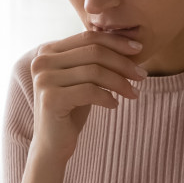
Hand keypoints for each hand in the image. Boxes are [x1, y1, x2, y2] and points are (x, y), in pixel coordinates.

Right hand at [29, 29, 145, 162]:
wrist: (53, 144)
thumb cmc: (71, 109)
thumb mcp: (82, 79)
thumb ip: (93, 59)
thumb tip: (128, 42)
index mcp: (47, 51)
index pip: (88, 37)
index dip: (116, 41)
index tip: (139, 50)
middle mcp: (41, 61)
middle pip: (93, 52)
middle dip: (123, 62)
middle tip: (142, 75)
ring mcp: (44, 79)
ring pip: (94, 72)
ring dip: (120, 82)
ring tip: (133, 93)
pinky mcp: (51, 99)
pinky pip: (90, 91)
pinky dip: (108, 97)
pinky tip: (114, 105)